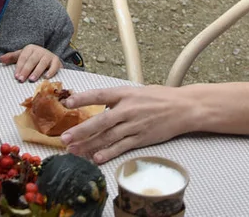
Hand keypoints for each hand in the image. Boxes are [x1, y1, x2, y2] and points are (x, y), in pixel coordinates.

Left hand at [0, 44, 61, 81]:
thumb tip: (0, 59)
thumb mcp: (22, 55)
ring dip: (37, 71)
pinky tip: (46, 77)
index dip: (19, 67)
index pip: (23, 57)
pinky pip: (54, 66)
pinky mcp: (56, 61)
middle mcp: (40, 51)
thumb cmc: (33, 58)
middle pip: (32, 60)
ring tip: (32, 79)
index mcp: (30, 48)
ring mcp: (48, 55)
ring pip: (42, 63)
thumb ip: (11, 57)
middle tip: (21, 79)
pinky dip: (51, 71)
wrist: (49, 57)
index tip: (16, 76)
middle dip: (26, 70)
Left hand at [61, 86, 188, 162]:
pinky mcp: (142, 138)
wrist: (183, 108)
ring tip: (74, 150)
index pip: (100, 95)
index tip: (67, 103)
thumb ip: (119, 99)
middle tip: (64, 137)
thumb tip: (100, 107)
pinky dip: (109, 152)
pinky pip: (122, 146)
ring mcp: (135, 125)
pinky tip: (96, 158)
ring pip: (108, 136)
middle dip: (81, 130)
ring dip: (89, 144)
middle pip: (101, 121)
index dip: (83, 98)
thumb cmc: (160, 97)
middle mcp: (129, 109)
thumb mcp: (137, 91)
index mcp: (126, 93)